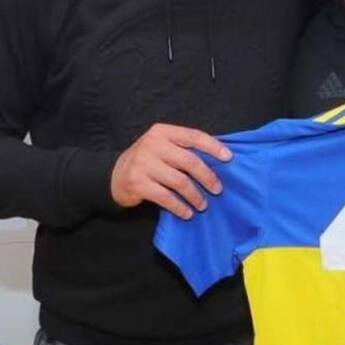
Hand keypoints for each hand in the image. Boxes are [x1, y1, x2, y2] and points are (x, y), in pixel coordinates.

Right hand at [110, 123, 231, 219]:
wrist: (115, 175)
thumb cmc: (148, 161)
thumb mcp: (163, 147)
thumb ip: (184, 149)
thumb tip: (218, 159)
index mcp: (163, 132)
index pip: (193, 136)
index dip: (213, 147)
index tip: (229, 158)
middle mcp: (152, 145)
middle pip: (189, 161)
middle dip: (207, 177)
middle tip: (218, 189)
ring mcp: (143, 164)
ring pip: (179, 182)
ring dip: (195, 195)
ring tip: (203, 205)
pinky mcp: (138, 184)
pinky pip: (166, 198)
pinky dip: (179, 207)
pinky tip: (187, 213)